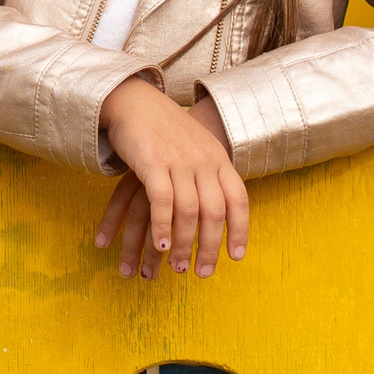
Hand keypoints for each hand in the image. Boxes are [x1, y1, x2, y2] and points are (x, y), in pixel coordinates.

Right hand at [95, 80, 248, 280]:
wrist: (134, 100)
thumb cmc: (164, 128)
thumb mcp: (197, 147)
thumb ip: (210, 173)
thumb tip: (220, 207)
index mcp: (218, 158)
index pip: (238, 199)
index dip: (240, 231)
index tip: (235, 257)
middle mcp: (203, 160)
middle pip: (215, 212)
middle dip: (210, 247)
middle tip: (203, 272)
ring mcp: (178, 160)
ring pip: (189, 211)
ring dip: (184, 243)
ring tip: (178, 266)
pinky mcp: (152, 161)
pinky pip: (162, 200)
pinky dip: (163, 226)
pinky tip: (160, 244)